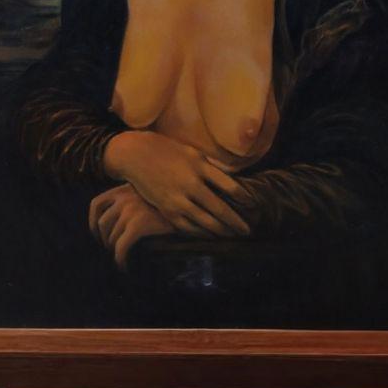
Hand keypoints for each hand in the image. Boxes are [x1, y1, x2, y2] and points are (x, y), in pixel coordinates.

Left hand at [88, 184, 173, 268]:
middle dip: (105, 240)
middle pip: (102, 224)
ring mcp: (131, 210)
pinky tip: (125, 267)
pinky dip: (120, 260)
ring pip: (111, 238)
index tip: (97, 235)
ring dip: (114, 251)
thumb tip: (121, 221)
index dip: (92, 222)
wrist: (196, 203)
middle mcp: (125, 197)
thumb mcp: (152, 193)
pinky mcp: (139, 224)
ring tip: (123, 259)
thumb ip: (136, 200)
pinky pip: (121, 248)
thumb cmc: (176, 200)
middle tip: (113, 251)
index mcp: (125, 187)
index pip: (96, 204)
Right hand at [103, 130, 249, 238]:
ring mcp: (177, 199)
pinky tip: (210, 236)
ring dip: (221, 231)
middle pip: (219, 208)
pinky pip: (187, 227)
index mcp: (200, 166)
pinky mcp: (166, 209)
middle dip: (235, 222)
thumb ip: (210, 167)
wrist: (135, 155)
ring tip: (232, 236)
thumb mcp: (192, 152)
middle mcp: (190, 184)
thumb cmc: (167, 150)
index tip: (252, 205)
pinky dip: (201, 233)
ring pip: (205, 222)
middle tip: (247, 231)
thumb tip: (231, 182)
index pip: (229, 186)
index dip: (243, 198)